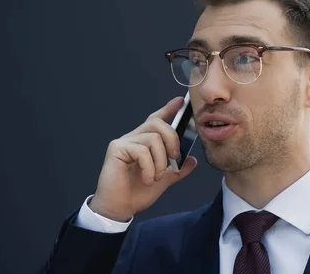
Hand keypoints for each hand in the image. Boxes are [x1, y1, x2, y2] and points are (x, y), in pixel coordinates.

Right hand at [89, 97, 197, 221]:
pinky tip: (147, 179)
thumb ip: (177, 170)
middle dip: (172, 139)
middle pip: (158, 124)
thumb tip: (192, 160)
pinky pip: (142, 151)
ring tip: (155, 177)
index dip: (168, 109)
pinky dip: (149, 168)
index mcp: (144, 142)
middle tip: (174, 158)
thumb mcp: (163, 180)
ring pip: (153, 139)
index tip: (180, 101)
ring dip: (160, 162)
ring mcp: (124, 142)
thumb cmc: (136, 193)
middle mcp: (134, 138)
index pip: (156, 120)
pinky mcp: (117, 149)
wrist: (119, 207)